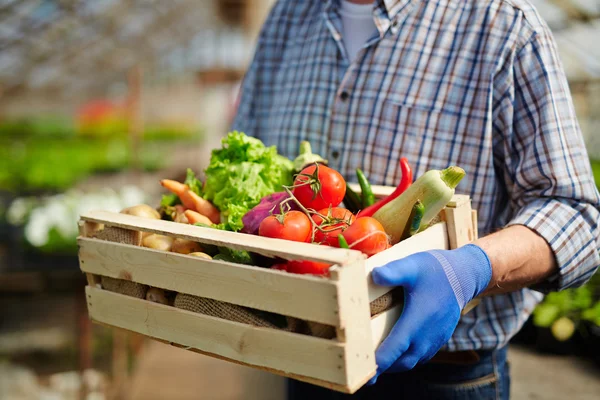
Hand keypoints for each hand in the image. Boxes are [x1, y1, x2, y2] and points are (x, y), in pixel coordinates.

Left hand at [368, 244, 491, 383]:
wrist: (464, 275)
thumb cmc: (436, 270)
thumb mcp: (413, 266)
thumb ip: (393, 271)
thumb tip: (375, 275)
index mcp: (416, 321)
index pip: (394, 349)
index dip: (379, 364)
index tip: (366, 375)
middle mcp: (426, 336)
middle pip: (401, 362)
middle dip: (382, 369)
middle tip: (362, 373)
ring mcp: (434, 339)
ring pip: (411, 361)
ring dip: (394, 365)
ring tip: (375, 365)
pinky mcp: (438, 339)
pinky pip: (420, 357)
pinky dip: (405, 359)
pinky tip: (395, 354)